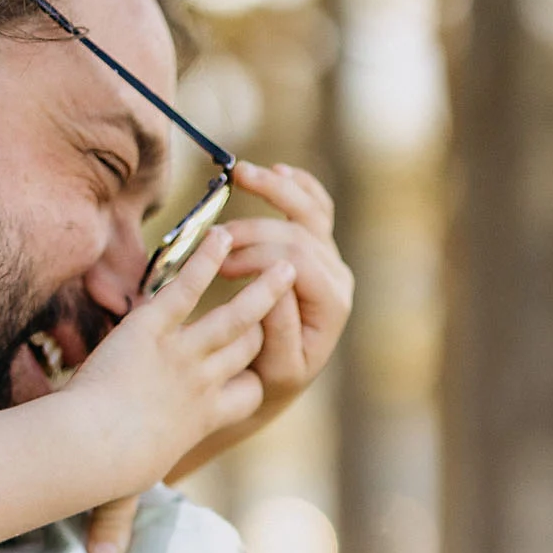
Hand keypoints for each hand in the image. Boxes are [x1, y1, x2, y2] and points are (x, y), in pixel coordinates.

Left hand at [67, 227, 293, 508]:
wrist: (95, 444)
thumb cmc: (106, 472)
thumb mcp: (118, 495)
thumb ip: (113, 523)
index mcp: (202, 418)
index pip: (247, 392)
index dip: (255, 377)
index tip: (265, 363)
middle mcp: (203, 383)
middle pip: (249, 348)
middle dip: (267, 321)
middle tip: (290, 291)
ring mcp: (184, 353)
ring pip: (235, 316)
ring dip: (262, 285)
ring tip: (285, 260)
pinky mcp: (158, 327)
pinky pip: (190, 288)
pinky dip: (207, 260)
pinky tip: (224, 233)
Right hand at [170, 161, 352, 477]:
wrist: (274, 381)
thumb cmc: (271, 379)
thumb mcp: (275, 369)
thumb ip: (279, 330)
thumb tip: (275, 281)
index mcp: (332, 305)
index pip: (299, 263)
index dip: (259, 257)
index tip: (221, 266)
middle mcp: (337, 277)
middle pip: (301, 232)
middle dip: (255, 229)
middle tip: (216, 238)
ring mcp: (329, 259)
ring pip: (310, 210)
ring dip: (276, 188)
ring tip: (240, 173)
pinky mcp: (317, 250)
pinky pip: (316, 207)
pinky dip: (299, 185)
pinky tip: (278, 171)